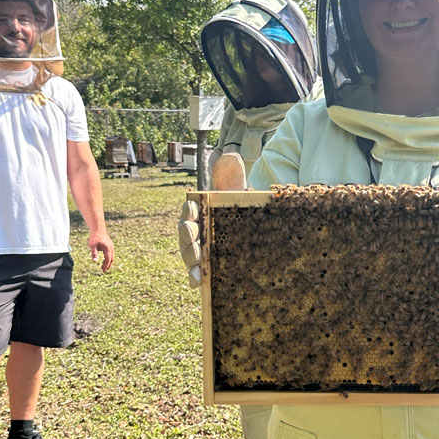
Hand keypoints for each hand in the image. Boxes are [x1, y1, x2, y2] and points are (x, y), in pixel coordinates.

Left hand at [88, 231, 114, 271]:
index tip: (102, 270)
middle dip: (108, 265)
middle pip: (111, 259)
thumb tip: (95, 262)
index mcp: (108, 249)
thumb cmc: (94, 237)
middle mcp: (111, 248)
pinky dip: (108, 258)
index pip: (108, 259)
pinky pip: (110, 254)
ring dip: (108, 262)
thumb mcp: (92, 245)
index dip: (106, 265)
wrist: (98, 228)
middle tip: (103, 271)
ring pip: (111, 256)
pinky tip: (104, 259)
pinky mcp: (110, 245)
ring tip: (103, 266)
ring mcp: (111, 246)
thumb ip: (94, 254)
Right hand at [180, 153, 245, 288]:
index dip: (189, 209)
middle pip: (186, 233)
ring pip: (188, 254)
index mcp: (199, 212)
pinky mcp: (205, 268)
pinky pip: (195, 273)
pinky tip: (196, 282)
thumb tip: (230, 156)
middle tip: (191, 232)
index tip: (193, 207)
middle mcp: (195, 231)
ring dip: (189, 257)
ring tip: (196, 260)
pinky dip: (194, 277)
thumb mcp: (237, 193)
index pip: (189, 210)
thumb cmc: (237, 209)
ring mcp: (199, 250)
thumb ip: (231, 176)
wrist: (252, 230)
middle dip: (187, 233)